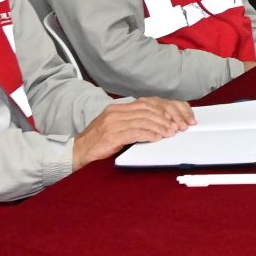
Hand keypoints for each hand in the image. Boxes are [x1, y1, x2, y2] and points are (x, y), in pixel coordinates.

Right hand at [71, 97, 192, 169]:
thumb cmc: (98, 142)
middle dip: (167, 117)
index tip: (178, 116)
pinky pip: (135, 132)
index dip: (165, 108)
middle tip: (179, 126)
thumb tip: (159, 123)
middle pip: (148, 109)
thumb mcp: (116, 127)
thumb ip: (133, 122)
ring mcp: (113, 123)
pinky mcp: (111, 135)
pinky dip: (149, 134)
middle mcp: (116, 112)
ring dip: (161, 126)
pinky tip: (157, 138)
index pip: (148, 103)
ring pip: (144, 120)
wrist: (77, 152)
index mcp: (118, 108)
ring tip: (171, 132)